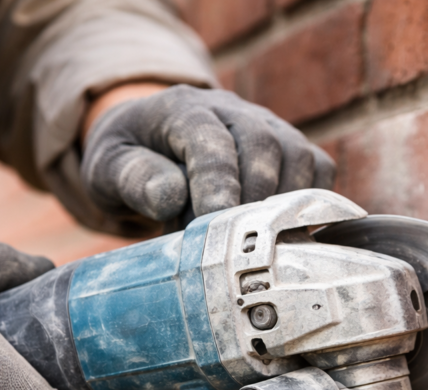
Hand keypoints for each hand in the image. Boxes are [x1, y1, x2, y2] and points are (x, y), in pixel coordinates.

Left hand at [80, 84, 335, 225]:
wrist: (151, 144)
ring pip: (297, 156)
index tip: (214, 222)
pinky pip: (319, 169)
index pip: (209, 139)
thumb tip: (172, 197)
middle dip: (253, 198)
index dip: (216, 182)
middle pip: (263, 144)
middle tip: (236, 243)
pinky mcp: (290, 148)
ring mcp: (268, 126)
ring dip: (284, 206)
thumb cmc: (130, 161)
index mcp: (182, 108)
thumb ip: (135, 178)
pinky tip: (284, 235)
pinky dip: (312, 204)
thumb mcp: (109, 168)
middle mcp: (232, 110)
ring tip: (256, 243)